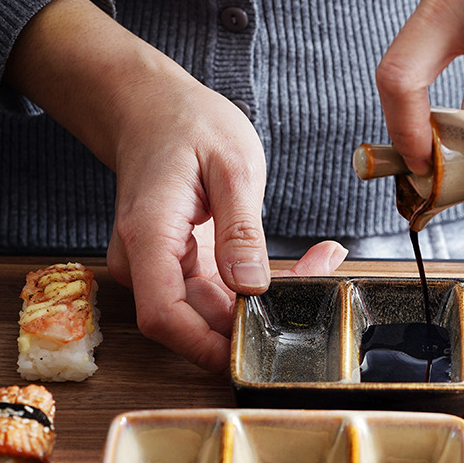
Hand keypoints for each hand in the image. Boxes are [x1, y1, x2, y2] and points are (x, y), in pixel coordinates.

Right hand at [4, 0, 347, 372]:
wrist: (152, 110)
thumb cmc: (185, 124)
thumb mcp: (231, 165)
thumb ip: (241, 229)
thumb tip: (250, 285)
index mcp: (148, 235)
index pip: (165, 317)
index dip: (208, 347)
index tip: (256, 352)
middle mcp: (146, 261)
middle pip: (196, 321)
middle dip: (257, 319)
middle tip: (317, 281)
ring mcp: (161, 268)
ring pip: (213, 312)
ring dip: (266, 304)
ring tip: (317, 265)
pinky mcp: (181, 267)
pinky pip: (220, 294)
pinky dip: (259, 289)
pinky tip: (299, 266)